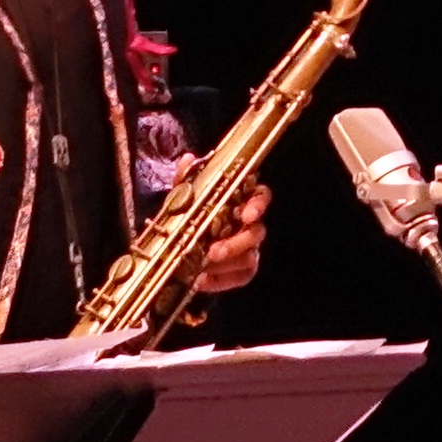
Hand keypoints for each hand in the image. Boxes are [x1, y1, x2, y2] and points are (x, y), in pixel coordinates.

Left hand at [191, 176, 271, 292]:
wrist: (180, 241)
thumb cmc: (190, 214)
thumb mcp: (185, 195)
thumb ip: (187, 179)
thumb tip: (187, 159)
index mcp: (241, 202)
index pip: (262, 197)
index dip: (258, 205)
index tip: (246, 214)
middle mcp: (250, 225)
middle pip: (256, 234)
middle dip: (235, 244)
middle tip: (213, 251)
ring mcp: (249, 249)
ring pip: (249, 258)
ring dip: (226, 265)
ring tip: (202, 268)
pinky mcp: (241, 269)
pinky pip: (239, 278)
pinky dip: (220, 282)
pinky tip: (201, 281)